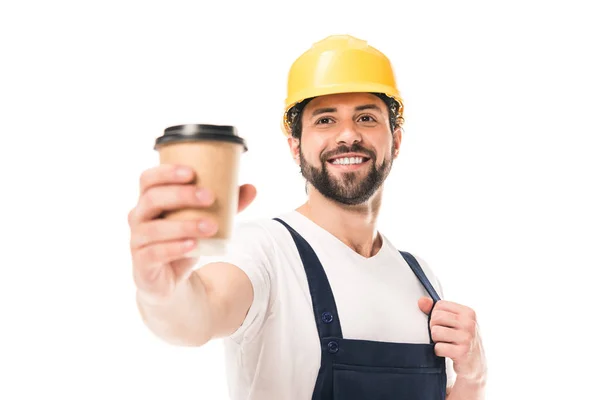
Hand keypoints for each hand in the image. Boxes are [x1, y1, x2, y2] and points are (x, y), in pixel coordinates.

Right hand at [127, 164, 256, 302]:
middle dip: (181, 195)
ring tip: (211, 226)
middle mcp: (138, 217)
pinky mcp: (142, 264)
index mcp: (149, 200)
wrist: (170, 280)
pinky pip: (154, 253)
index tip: (192, 172)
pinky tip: (193, 245)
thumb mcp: (205, 220)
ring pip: (154, 228)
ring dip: (184, 225)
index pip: (148, 179)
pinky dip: (175, 248)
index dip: (166, 172)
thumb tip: (252, 188)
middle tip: (210, 197)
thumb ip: (227, 205)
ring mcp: (137, 241)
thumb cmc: (184, 239)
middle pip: (152, 199)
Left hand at [418, 297, 486, 381]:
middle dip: (434, 327)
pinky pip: (438, 347)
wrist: (474, 364)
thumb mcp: (454, 322)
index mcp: (468, 312)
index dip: (436, 315)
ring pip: (435, 332)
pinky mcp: (461, 352)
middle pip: (436, 318)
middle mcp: (469, 323)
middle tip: (443, 335)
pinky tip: (447, 352)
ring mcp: (466, 338)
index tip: (443, 324)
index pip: (439, 305)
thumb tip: (422, 301)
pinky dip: (438, 351)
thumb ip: (436, 310)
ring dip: (436, 340)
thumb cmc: (462, 340)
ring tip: (445, 343)